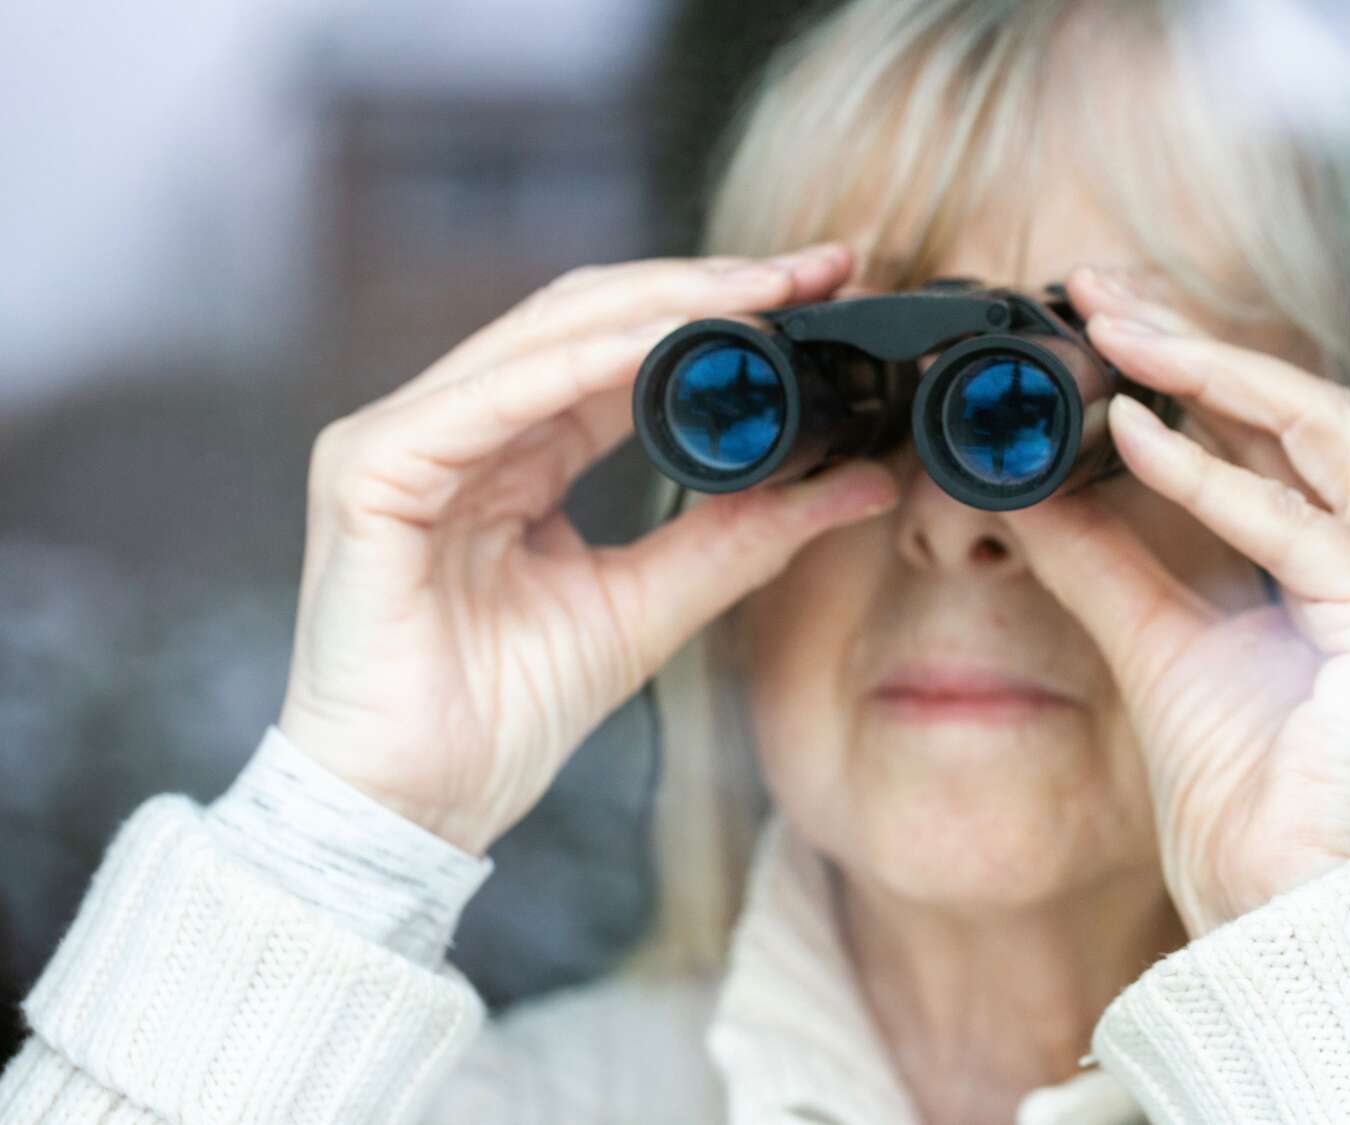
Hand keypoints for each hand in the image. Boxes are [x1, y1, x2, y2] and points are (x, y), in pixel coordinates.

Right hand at [277, 245, 897, 855]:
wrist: (419, 810)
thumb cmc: (505, 716)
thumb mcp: (652, 607)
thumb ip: (742, 536)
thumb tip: (856, 483)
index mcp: (512, 450)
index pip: (619, 344)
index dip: (719, 309)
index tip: (822, 291)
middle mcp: (456, 427)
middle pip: (586, 314)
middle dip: (707, 284)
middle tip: (812, 269)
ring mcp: (402, 440)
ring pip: (542, 334)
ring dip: (660, 305)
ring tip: (760, 293)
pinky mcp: (369, 473)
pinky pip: (487, 399)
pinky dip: (579, 366)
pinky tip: (660, 346)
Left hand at [1000, 266, 1349, 935]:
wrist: (1286, 917)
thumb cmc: (1247, 801)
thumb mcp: (1154, 648)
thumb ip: (1106, 564)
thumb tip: (1029, 489)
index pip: (1282, 428)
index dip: (1196, 360)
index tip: (1102, 312)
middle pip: (1310, 405)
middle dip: (1203, 335)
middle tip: (1101, 287)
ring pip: (1326, 432)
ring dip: (1214, 371)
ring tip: (1114, 329)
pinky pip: (1301, 530)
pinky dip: (1213, 476)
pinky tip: (1133, 434)